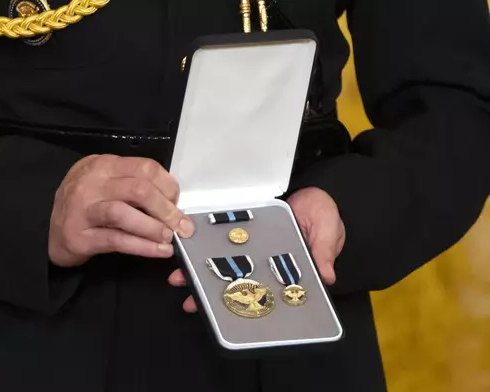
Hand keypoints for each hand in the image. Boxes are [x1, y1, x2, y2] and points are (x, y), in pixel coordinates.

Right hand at [48, 154, 194, 267]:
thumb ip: (132, 186)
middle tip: (181, 225)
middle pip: (139, 189)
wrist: (47, 230)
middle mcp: (92, 184)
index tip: (177, 201)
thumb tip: (171, 202)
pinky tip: (158, 251)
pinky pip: (116, 240)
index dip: (168, 185)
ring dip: (153, 227)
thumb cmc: (82, 205)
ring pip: (125, 213)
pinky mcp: (80, 236)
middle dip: (166, 209)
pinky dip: (142, 246)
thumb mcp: (105, 183)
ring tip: (169, 238)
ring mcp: (83, 210)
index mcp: (103, 165)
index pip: (144, 167)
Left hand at [168, 187, 344, 312]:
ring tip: (180, 277)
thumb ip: (323, 251)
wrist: (313, 185)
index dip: (242, 303)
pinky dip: (204, 242)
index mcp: (283, 266)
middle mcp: (262, 258)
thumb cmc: (323, 212)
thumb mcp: (328, 231)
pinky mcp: (240, 224)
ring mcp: (249, 242)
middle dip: (211, 291)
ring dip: (200, 269)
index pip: (261, 290)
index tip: (224, 313)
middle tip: (191, 301)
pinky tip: (188, 250)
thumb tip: (326, 277)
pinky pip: (220, 234)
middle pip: (234, 279)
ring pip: (221, 260)